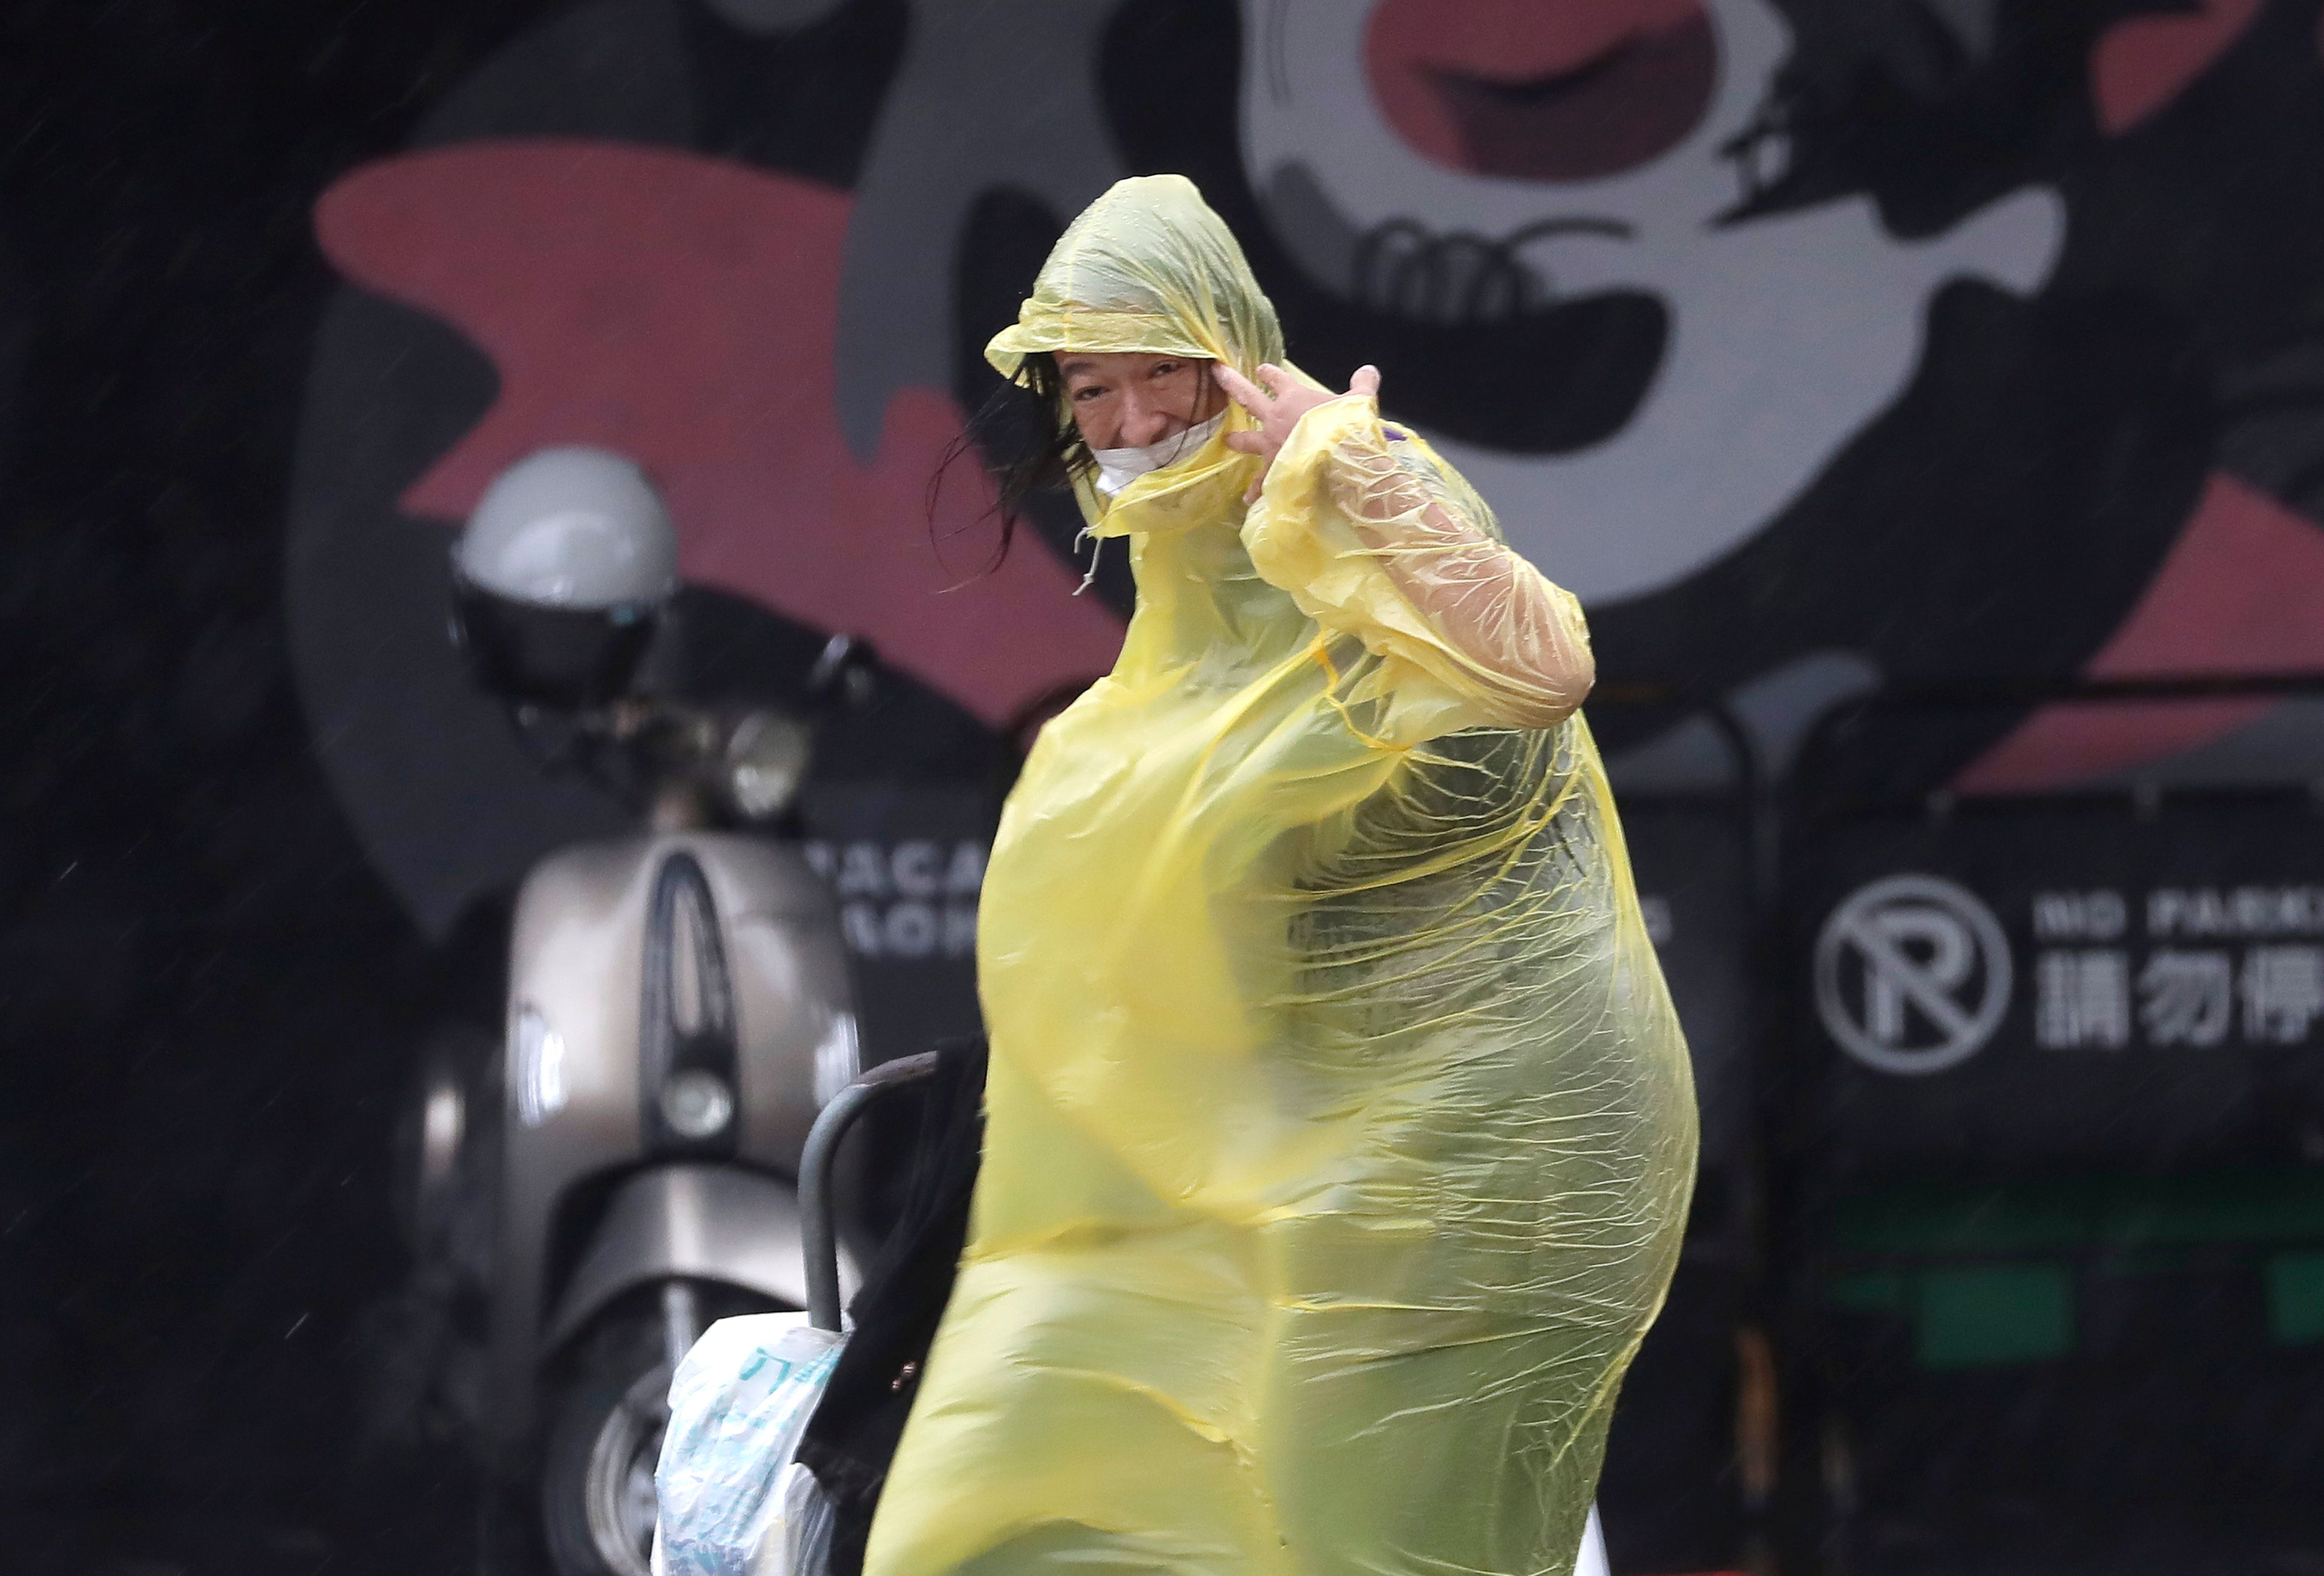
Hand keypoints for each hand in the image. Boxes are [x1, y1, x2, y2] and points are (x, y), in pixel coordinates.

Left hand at [1214, 362, 1381, 499]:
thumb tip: (1368, 370)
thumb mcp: (1360, 401)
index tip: (1261, 369)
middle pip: (1249, 398)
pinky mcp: (1273, 471)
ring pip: (1247, 440)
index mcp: (1294, 397)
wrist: (1340, 460)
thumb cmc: (1348, 426)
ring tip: (1227, 440)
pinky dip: (1255, 490)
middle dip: (1233, 384)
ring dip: (1237, 439)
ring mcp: (1271, 446)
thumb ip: (1362, 384)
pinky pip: (1261, 482)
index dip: (1270, 373)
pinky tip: (1248, 499)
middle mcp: (1275, 419)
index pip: (1278, 380)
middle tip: (1219, 374)